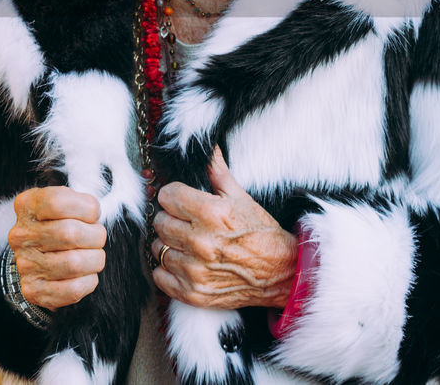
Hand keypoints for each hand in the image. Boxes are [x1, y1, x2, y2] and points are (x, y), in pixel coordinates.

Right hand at [9, 187, 106, 309]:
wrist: (39, 259)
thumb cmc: (59, 225)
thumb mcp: (64, 203)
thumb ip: (79, 203)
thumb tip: (95, 211)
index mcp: (27, 206)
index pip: (57, 202)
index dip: (86, 208)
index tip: (92, 214)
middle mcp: (21, 235)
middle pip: (69, 233)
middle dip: (96, 236)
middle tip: (97, 237)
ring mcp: (25, 264)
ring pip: (74, 263)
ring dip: (95, 260)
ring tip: (93, 256)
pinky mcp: (34, 290)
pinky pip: (73, 289)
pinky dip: (89, 281)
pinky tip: (86, 274)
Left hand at [151, 146, 297, 309]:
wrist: (281, 273)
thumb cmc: (260, 233)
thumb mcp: (241, 197)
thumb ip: (217, 171)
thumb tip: (207, 146)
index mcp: (212, 213)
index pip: (167, 196)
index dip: (173, 195)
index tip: (180, 200)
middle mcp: (201, 242)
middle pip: (160, 222)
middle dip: (170, 218)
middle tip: (184, 221)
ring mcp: (196, 271)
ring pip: (157, 249)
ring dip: (168, 244)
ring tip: (185, 243)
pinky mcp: (194, 293)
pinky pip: (160, 277)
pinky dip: (167, 270)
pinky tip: (182, 262)